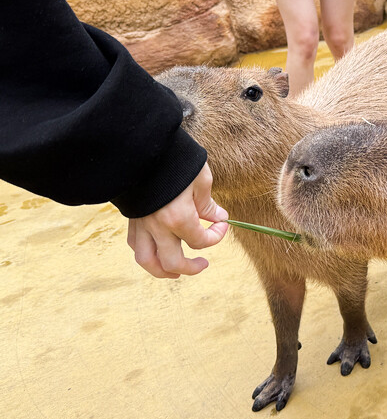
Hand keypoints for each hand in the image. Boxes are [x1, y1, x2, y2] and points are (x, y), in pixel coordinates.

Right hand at [126, 163, 228, 277]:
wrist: (146, 147)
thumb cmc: (178, 161)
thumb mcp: (201, 181)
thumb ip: (208, 205)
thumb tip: (217, 218)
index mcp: (178, 218)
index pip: (200, 241)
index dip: (216, 236)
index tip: (222, 225)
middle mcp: (158, 227)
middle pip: (172, 263)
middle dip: (191, 268)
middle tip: (203, 264)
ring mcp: (142, 224)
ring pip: (147, 261)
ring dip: (162, 271)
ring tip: (176, 271)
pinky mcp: (132, 218)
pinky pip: (136, 244)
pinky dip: (147, 252)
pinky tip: (159, 250)